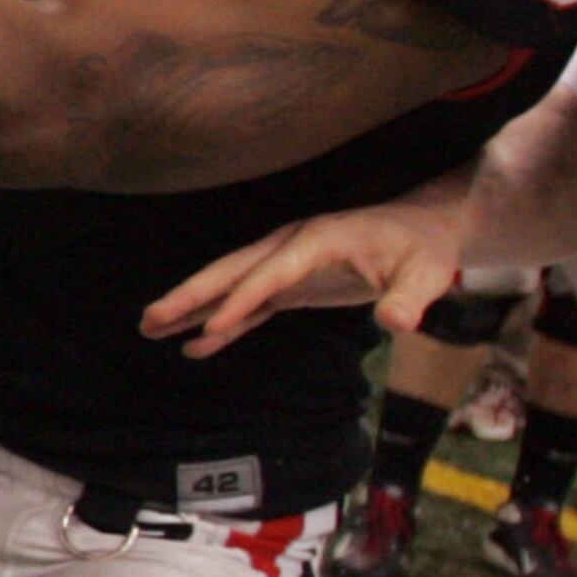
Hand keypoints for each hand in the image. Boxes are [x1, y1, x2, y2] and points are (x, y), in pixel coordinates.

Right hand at [139, 192, 473, 357]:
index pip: (271, 272)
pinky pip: (249, 306)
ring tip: (151, 328)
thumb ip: (411, 297)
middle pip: (232, 271)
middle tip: (151, 317)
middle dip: (191, 295)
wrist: (424, 231)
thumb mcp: (426, 273)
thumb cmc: (422, 249)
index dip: (242, 298)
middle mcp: (292, 247)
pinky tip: (195, 346)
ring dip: (193, 307)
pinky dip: (223, 325)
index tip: (213, 325)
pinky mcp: (292, 284)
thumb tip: (398, 321)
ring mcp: (288, 265)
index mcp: (317, 240)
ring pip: (231, 286)